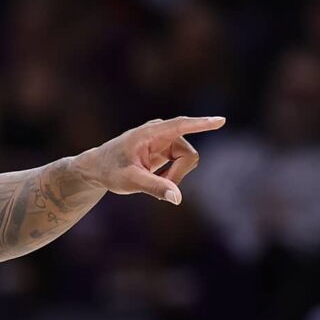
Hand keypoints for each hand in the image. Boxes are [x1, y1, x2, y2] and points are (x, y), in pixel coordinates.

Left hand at [70, 116, 226, 204]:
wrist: (98, 168)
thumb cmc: (110, 170)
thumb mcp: (130, 181)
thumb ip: (154, 187)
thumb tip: (177, 198)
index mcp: (150, 133)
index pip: (181, 125)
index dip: (202, 125)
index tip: (221, 121)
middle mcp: (161, 132)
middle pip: (189, 155)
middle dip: (178, 174)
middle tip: (159, 188)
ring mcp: (165, 140)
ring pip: (187, 160)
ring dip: (174, 176)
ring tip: (151, 182)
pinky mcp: (167, 148)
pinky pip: (181, 164)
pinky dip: (171, 176)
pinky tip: (153, 179)